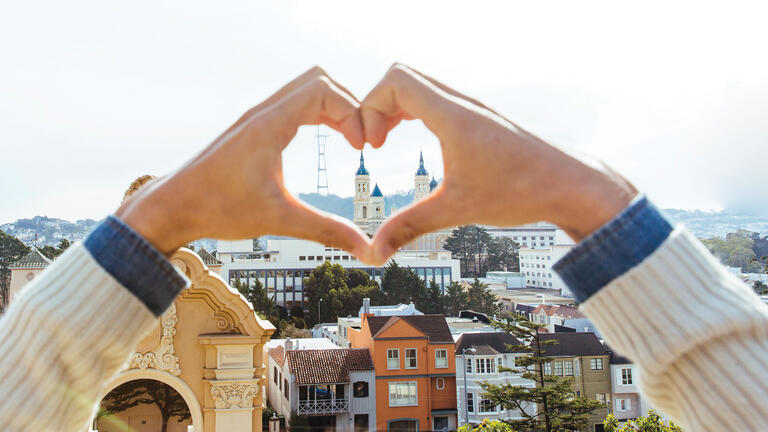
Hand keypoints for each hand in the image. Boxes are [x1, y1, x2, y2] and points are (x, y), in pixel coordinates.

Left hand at [116, 67, 371, 257]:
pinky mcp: (253, 128)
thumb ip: (325, 230)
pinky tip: (325, 137)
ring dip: (333, 106)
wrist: (172, 207)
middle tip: (360, 138)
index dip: (352, 112)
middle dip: (348, 104)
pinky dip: (317, 112)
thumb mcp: (278, 220)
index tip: (361, 147)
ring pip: (305, 88)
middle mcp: (262, 112)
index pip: (324, 90)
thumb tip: (365, 249)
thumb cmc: (217, 208)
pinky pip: (294, 103)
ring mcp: (257, 117)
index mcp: (269, 125)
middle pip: (319, 80)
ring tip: (350, 138)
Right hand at [361, 64, 637, 263]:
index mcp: (453, 116)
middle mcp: (461, 103)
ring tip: (386, 140)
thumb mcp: (457, 209)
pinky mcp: (477, 116)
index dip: (372, 107)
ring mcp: (471, 106)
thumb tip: (375, 253)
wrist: (568, 183)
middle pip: (402, 76)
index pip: (396, 80)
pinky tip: (413, 137)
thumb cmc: (520, 191)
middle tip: (375, 142)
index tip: (375, 145)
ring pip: (419, 84)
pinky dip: (413, 109)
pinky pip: (435, 95)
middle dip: (377, 105)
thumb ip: (410, 227)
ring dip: (395, 107)